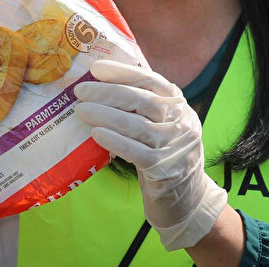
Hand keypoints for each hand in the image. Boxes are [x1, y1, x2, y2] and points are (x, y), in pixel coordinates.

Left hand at [74, 60, 228, 250]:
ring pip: (138, 125)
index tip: (96, 68)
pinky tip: (96, 134)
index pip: (151, 80)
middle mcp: (181, 122)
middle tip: (80, 91)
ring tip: (81, 110)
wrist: (188, 200)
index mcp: (178, 105)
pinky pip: (138, 152)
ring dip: (106, 115)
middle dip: (108, 92)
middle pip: (143, 100)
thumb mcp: (161, 125)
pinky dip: (116, 141)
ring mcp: (175, 146)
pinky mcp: (166, 170)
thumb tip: (99, 87)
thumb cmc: (164, 155)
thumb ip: (141, 108)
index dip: (123, 72)